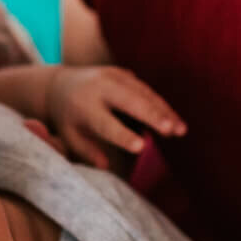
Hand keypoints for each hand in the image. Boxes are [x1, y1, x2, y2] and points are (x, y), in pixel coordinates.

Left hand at [45, 66, 185, 169]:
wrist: (59, 85)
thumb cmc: (67, 120)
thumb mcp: (70, 137)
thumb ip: (87, 151)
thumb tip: (104, 166)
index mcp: (83, 107)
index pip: (106, 124)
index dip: (123, 136)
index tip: (140, 147)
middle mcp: (99, 88)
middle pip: (131, 101)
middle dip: (153, 115)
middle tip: (172, 130)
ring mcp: (112, 77)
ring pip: (144, 93)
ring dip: (164, 111)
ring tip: (180, 131)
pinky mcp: (123, 73)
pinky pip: (146, 89)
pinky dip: (161, 105)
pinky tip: (175, 121)